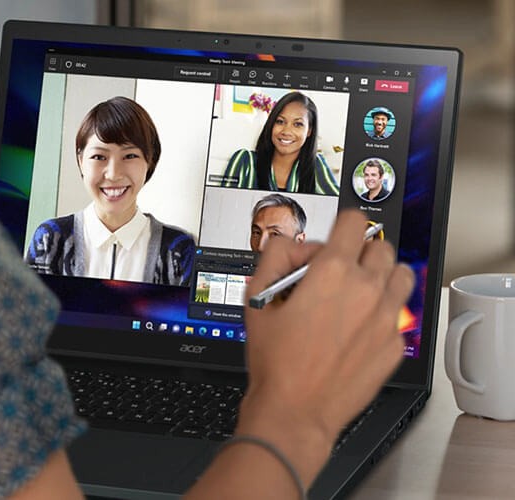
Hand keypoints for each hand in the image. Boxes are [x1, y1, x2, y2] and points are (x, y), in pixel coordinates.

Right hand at [237, 210, 414, 483]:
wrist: (295, 410)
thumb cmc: (276, 361)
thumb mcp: (257, 299)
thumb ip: (275, 257)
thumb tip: (291, 244)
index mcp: (333, 272)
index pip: (355, 222)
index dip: (342, 224)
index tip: (337, 235)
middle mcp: (367, 290)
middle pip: (381, 247)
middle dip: (360, 252)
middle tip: (340, 270)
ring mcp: (386, 319)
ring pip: (401, 275)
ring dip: (381, 276)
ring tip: (358, 293)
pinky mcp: (394, 345)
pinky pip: (398, 316)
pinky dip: (381, 315)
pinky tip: (357, 329)